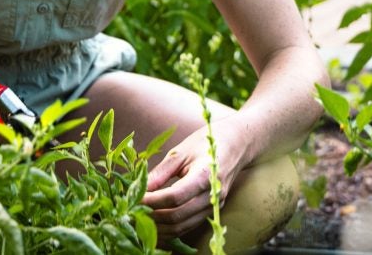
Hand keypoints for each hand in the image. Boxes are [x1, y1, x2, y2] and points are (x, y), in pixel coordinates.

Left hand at [141, 122, 245, 238]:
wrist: (238, 143)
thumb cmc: (208, 141)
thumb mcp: (182, 150)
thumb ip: (162, 172)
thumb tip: (141, 188)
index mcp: (204, 175)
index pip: (174, 197)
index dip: (152, 201)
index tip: (135, 198)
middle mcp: (212, 195)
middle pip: (177, 216)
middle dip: (152, 217)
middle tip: (132, 211)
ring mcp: (214, 205)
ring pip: (183, 227)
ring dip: (159, 228)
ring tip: (140, 220)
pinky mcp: (212, 210)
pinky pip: (189, 226)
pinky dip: (171, 230)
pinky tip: (156, 226)